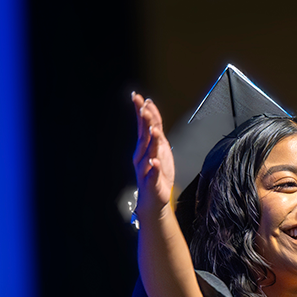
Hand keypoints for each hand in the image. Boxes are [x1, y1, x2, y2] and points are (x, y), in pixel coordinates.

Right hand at [131, 92, 174, 218]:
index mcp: (144, 147)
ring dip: (151, 141)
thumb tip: (150, 108)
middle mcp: (142, 156)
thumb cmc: (157, 172)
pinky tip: (154, 162)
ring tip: (153, 130)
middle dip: (144, 122)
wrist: (155, 198)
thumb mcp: (159, 147)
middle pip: (143, 137)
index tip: (138, 97)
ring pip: (148, 153)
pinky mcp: (152, 182)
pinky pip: (152, 174)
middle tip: (144, 108)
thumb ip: (156, 129)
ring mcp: (146, 169)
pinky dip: (154, 167)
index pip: (142, 126)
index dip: (140, 112)